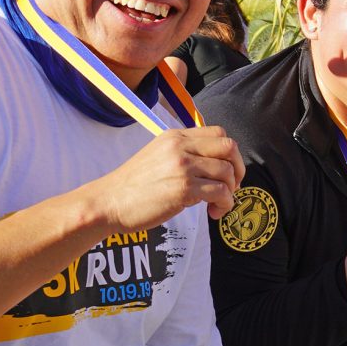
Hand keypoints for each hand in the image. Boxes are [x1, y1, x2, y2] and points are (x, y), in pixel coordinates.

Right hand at [84, 126, 242, 232]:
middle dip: (238, 169)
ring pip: (228, 172)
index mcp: (174, 136)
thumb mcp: (157, 156)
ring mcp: (182, 167)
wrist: (108, 203)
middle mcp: (180, 146)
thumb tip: (215, 168)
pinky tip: (213, 213)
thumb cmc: (132, 186)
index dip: (229, 153)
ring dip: (231, 192)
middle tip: (231, 188)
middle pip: (229, 148)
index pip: (218, 133)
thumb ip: (184, 154)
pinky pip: (221, 192)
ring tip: (218, 205)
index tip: (226, 172)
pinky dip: (224, 204)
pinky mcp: (184, 189)